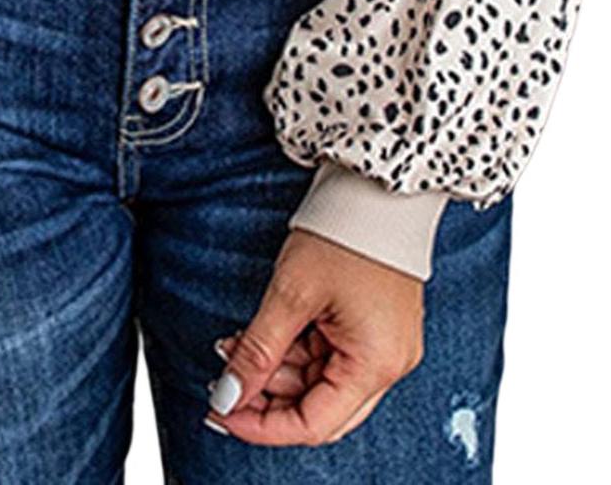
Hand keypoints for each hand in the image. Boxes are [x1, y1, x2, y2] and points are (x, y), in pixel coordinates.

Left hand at [206, 228, 423, 445]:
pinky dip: (295, 350)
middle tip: (225, 380)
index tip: (223, 413)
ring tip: (236, 343)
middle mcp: (387, 363)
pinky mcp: (375, 328)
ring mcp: (383, 346)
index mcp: (375, 363)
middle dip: (268, 397)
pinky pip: (331, 357)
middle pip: (319, 408)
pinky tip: (263, 334)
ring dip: (277, 370)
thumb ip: (259, 352)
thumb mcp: (291, 293)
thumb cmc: (344, 232)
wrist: (377, 185)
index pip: (314, 424)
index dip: (264, 426)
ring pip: (320, 382)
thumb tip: (230, 397)